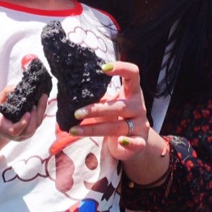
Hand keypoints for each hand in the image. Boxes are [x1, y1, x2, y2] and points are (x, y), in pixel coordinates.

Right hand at [0, 89, 45, 141]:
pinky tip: (42, 103)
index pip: (14, 130)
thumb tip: (18, 86)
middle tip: (36, 102)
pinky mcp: (29, 134)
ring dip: (40, 114)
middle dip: (35, 116)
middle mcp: (14, 135)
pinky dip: (41, 114)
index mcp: (4, 127)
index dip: (22, 123)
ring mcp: (22, 136)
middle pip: (29, 130)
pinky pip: (37, 125)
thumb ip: (6, 93)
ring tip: (41, 100)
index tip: (27, 113)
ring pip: (35, 128)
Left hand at [75, 61, 168, 181]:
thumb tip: (71, 93)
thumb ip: (98, 98)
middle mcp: (138, 107)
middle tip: (76, 113)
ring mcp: (140, 125)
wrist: (133, 141)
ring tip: (74, 130)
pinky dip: (128, 143)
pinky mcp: (140, 141)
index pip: (132, 75)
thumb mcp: (109, 105)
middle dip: (95, 110)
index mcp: (131, 93)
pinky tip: (119, 141)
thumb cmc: (116, 118)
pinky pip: (136, 143)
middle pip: (119, 106)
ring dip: (94, 129)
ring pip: (117, 127)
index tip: (102, 68)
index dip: (121, 68)